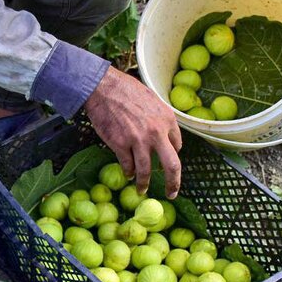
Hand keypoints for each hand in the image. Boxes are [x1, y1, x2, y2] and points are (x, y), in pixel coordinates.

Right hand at [83, 67, 181, 197]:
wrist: (104, 88)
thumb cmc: (127, 90)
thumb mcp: (153, 100)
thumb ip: (160, 119)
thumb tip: (163, 134)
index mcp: (168, 120)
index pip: (177, 146)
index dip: (172, 156)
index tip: (167, 163)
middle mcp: (157, 133)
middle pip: (172, 166)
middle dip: (173, 183)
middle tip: (171, 193)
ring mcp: (139, 140)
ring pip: (146, 171)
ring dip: (144, 183)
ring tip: (141, 190)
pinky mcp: (121, 144)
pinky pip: (127, 166)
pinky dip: (128, 172)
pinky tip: (127, 174)